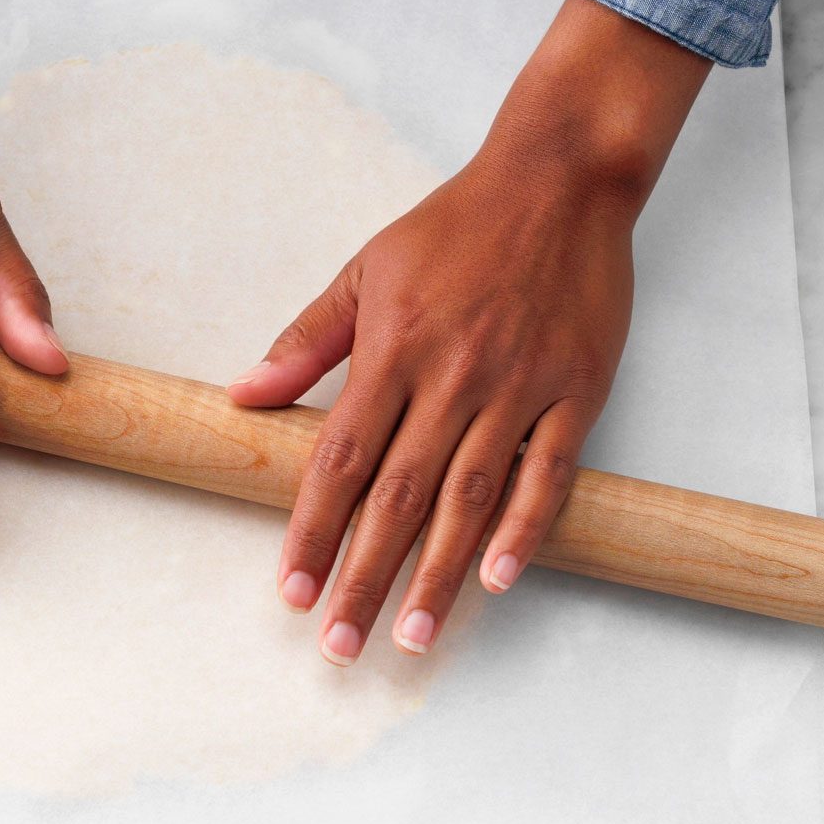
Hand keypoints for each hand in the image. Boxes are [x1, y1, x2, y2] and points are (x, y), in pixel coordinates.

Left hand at [229, 0, 710, 663]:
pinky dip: (524, 529)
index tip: (290, 590)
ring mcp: (519, 386)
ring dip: (437, 573)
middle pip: (398, 497)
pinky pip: (548, 473)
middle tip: (340, 644)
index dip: (312, 531)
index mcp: (393, 347)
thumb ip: (306, 340)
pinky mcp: (578, 390)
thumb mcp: (366, 267)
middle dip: (365, 576)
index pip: (340, 460)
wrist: (559, 179)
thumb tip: (246, 396)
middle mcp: (453, 375)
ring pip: (469, 497)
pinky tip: (496, 580)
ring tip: (414, 637)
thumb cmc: (455, 225)